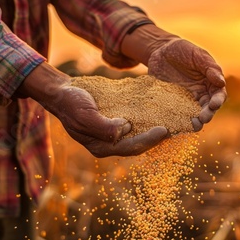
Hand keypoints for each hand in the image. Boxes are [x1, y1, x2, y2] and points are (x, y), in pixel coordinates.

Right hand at [17, 63, 168, 156]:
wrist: (62, 92)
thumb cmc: (71, 103)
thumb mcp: (84, 114)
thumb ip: (103, 126)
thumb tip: (125, 129)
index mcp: (102, 147)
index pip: (130, 147)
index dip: (148, 140)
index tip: (164, 130)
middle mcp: (110, 143)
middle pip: (139, 145)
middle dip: (157, 138)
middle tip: (176, 127)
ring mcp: (113, 134)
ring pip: (139, 136)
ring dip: (155, 131)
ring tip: (174, 122)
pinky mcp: (116, 123)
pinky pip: (136, 125)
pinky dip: (148, 120)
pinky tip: (160, 113)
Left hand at [148, 39, 226, 130]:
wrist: (160, 50)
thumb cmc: (182, 50)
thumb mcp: (197, 55)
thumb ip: (209, 68)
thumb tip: (221, 82)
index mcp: (210, 83)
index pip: (218, 95)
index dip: (218, 101)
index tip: (214, 104)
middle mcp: (200, 94)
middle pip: (207, 108)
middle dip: (207, 114)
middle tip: (204, 118)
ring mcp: (186, 100)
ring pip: (193, 114)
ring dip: (195, 121)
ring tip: (193, 125)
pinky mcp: (172, 103)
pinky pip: (176, 114)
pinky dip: (177, 120)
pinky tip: (175, 124)